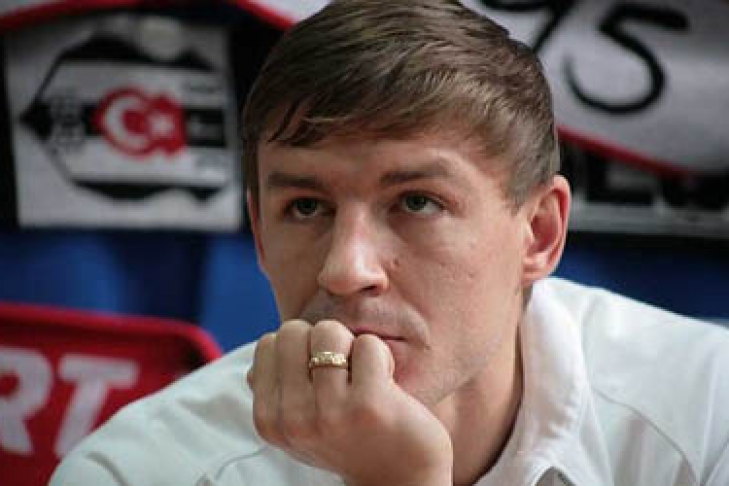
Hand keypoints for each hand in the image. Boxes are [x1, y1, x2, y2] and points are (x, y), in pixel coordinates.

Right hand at [247, 319, 453, 485]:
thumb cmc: (352, 438)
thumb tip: (267, 346)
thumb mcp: (302, 423)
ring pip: (328, 332)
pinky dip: (381, 356)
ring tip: (364, 376)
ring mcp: (329, 413)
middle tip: (343, 370)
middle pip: (292, 331)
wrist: (400, 478)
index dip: (299, 348)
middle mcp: (293, 420)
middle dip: (321, 341)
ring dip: (352, 346)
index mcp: (270, 421)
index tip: (319, 375)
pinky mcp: (368, 405)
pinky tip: (386, 384)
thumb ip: (279, 388)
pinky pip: (367, 344)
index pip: (268, 344)